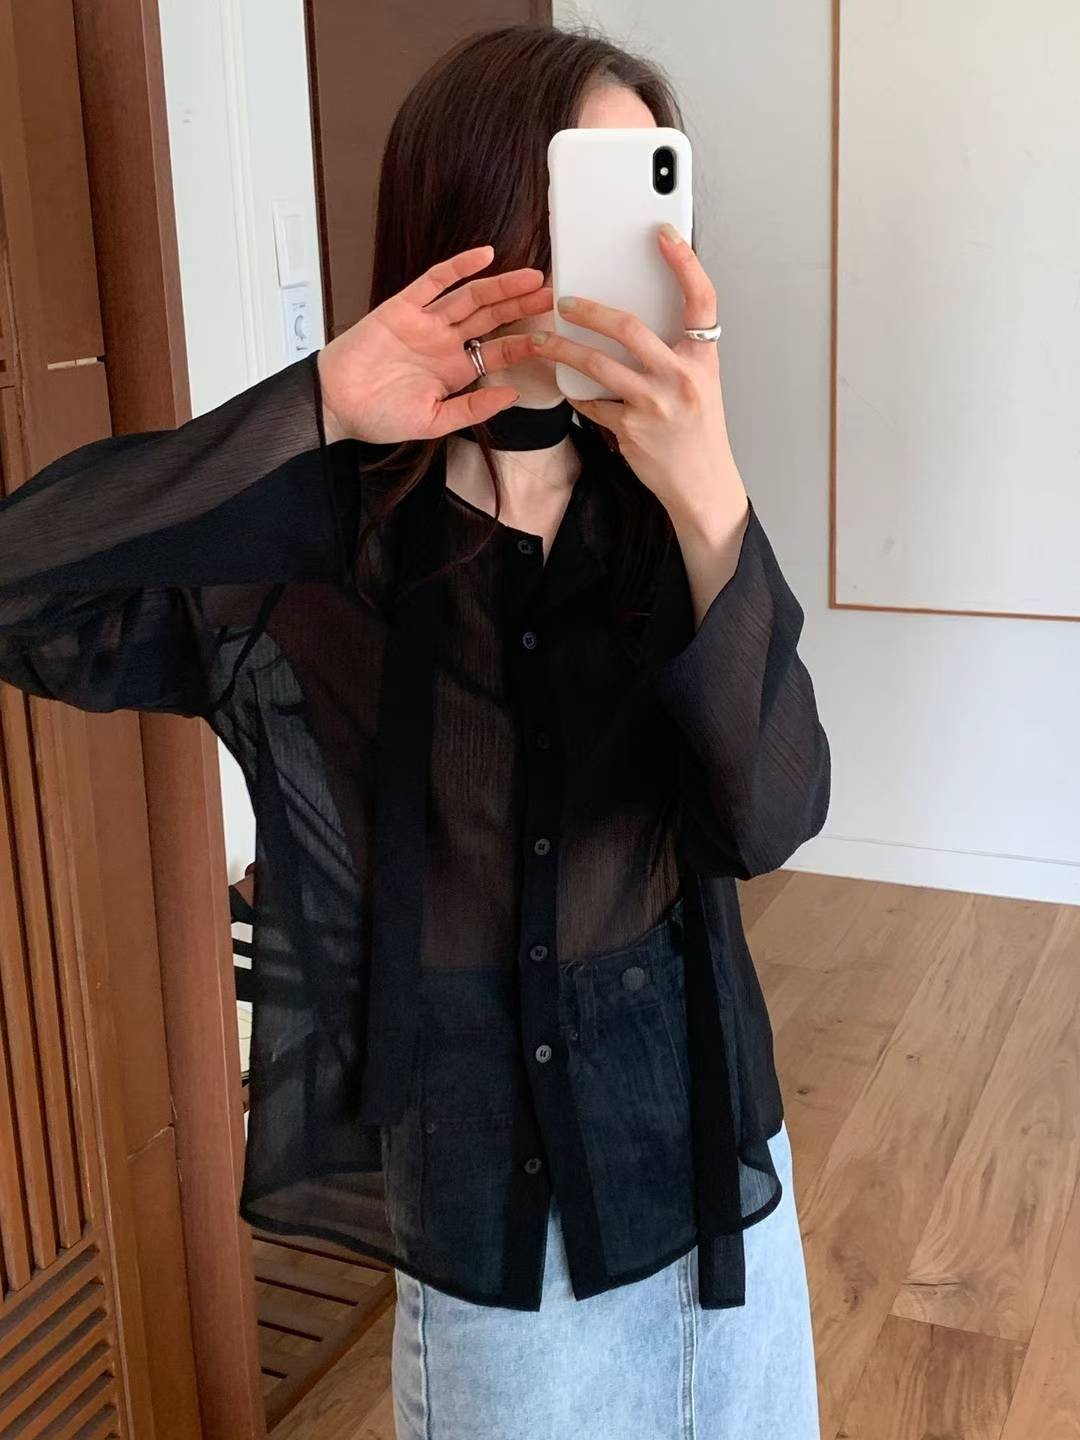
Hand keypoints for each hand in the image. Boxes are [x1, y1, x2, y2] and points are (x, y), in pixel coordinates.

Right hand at [317, 246, 552, 443]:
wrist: (336, 404)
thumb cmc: (379, 417)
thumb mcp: (434, 423)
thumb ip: (473, 409)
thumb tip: (511, 394)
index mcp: (455, 371)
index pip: (498, 351)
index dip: (524, 343)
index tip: (552, 337)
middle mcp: (444, 343)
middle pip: (491, 318)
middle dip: (521, 306)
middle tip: (552, 295)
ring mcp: (426, 322)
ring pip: (471, 297)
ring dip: (501, 286)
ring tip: (531, 278)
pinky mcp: (403, 306)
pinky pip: (434, 281)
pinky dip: (458, 267)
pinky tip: (485, 257)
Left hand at [529, 225, 746, 543]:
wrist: (702, 484)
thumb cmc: (698, 432)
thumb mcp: (701, 383)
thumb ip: (674, 351)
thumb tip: (630, 322)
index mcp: (703, 358)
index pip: (701, 299)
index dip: (685, 263)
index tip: (664, 234)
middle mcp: (681, 377)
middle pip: (629, 328)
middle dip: (589, 310)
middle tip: (564, 301)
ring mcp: (655, 405)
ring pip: (598, 366)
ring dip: (563, 350)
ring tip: (542, 341)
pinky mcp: (631, 430)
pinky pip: (593, 403)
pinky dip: (578, 394)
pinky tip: (569, 386)